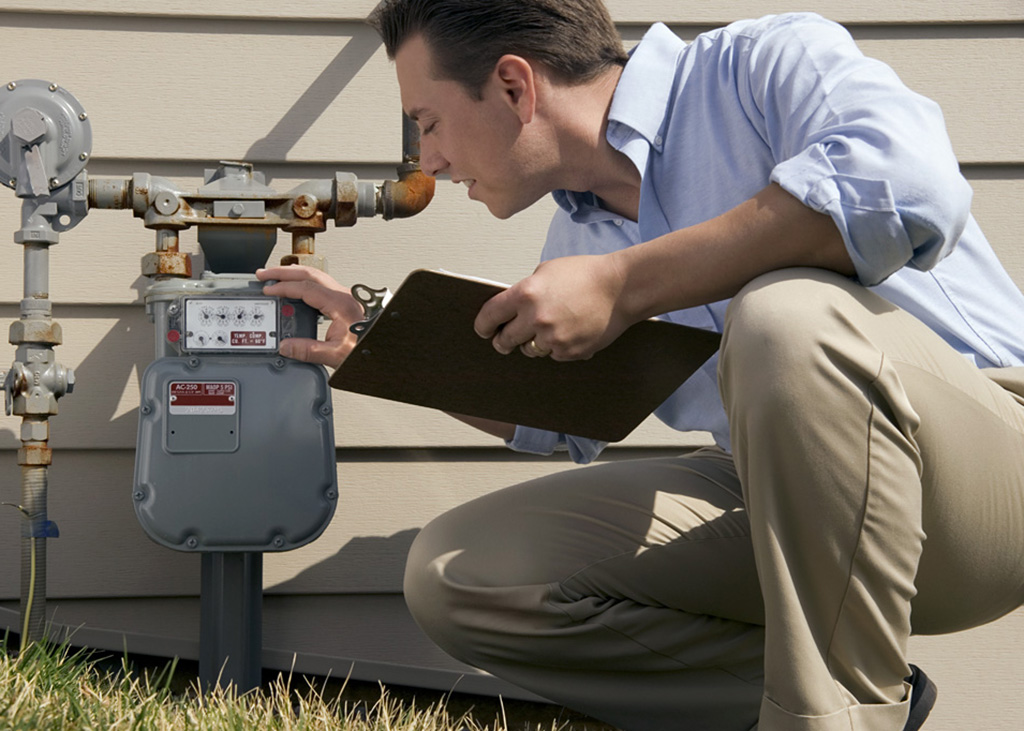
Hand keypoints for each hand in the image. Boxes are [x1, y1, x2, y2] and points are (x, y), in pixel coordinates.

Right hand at [256, 265, 365, 366]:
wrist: (386, 350)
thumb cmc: (368, 349)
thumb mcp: (336, 355)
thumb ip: (308, 350)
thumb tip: (286, 346)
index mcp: (340, 304)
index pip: (305, 288)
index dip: (283, 287)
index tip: (268, 290)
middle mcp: (344, 296)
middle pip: (310, 274)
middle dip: (284, 272)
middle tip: (265, 274)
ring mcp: (347, 298)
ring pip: (316, 277)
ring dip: (295, 275)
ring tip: (276, 278)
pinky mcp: (347, 304)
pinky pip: (322, 286)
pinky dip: (305, 283)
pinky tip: (297, 290)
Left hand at [473, 254, 631, 360]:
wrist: (620, 288)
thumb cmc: (586, 275)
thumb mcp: (546, 271)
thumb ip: (525, 291)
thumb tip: (510, 309)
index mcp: (526, 294)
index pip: (490, 316)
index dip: (483, 325)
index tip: (483, 330)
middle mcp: (536, 319)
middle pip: (505, 340)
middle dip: (503, 340)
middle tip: (505, 340)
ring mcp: (553, 338)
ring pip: (530, 350)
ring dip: (533, 343)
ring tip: (549, 328)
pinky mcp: (569, 352)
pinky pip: (553, 355)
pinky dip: (557, 347)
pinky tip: (569, 331)